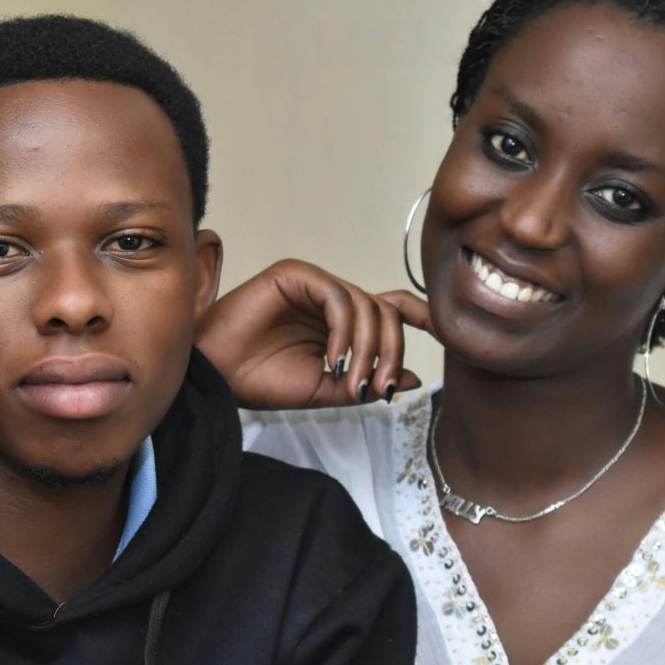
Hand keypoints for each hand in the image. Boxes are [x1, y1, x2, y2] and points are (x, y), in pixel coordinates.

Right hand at [195, 259, 430, 409]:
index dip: (421, 316)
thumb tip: (413, 378)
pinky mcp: (294, 274)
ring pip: (366, 304)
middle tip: (377, 388)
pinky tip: (333, 359)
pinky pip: (338, 296)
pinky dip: (344, 331)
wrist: (219, 379)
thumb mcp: (329, 390)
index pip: (391, 308)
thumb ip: (369, 381)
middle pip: (385, 310)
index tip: (446, 333)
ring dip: (368, 348)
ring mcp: (313, 284)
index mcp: (340, 321)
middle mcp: (330, 298)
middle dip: (390, 352)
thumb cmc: (263, 381)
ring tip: (352, 381)